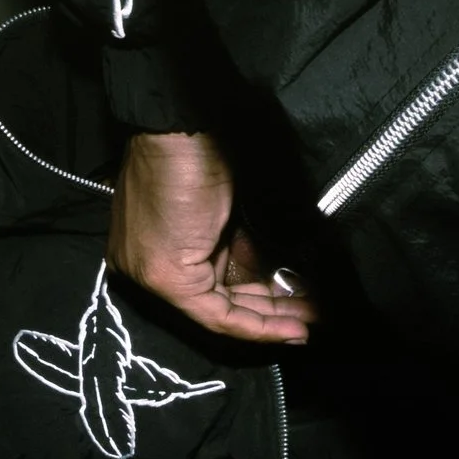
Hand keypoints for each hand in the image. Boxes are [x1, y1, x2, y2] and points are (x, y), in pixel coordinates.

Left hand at [110, 133, 315, 344]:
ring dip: (272, 320)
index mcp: (152, 246)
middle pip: (219, 303)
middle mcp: (146, 265)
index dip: (259, 304)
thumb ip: (239, 247)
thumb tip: (278, 276)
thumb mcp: (224, 210)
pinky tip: (291, 328)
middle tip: (312, 317)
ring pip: (221, 313)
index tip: (297, 307)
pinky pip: (217, 315)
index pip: (210, 288)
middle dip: (272, 313)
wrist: (181, 130)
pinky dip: (258, 325)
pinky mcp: (167, 278)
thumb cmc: (199, 154)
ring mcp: (153, 274)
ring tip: (311, 323)